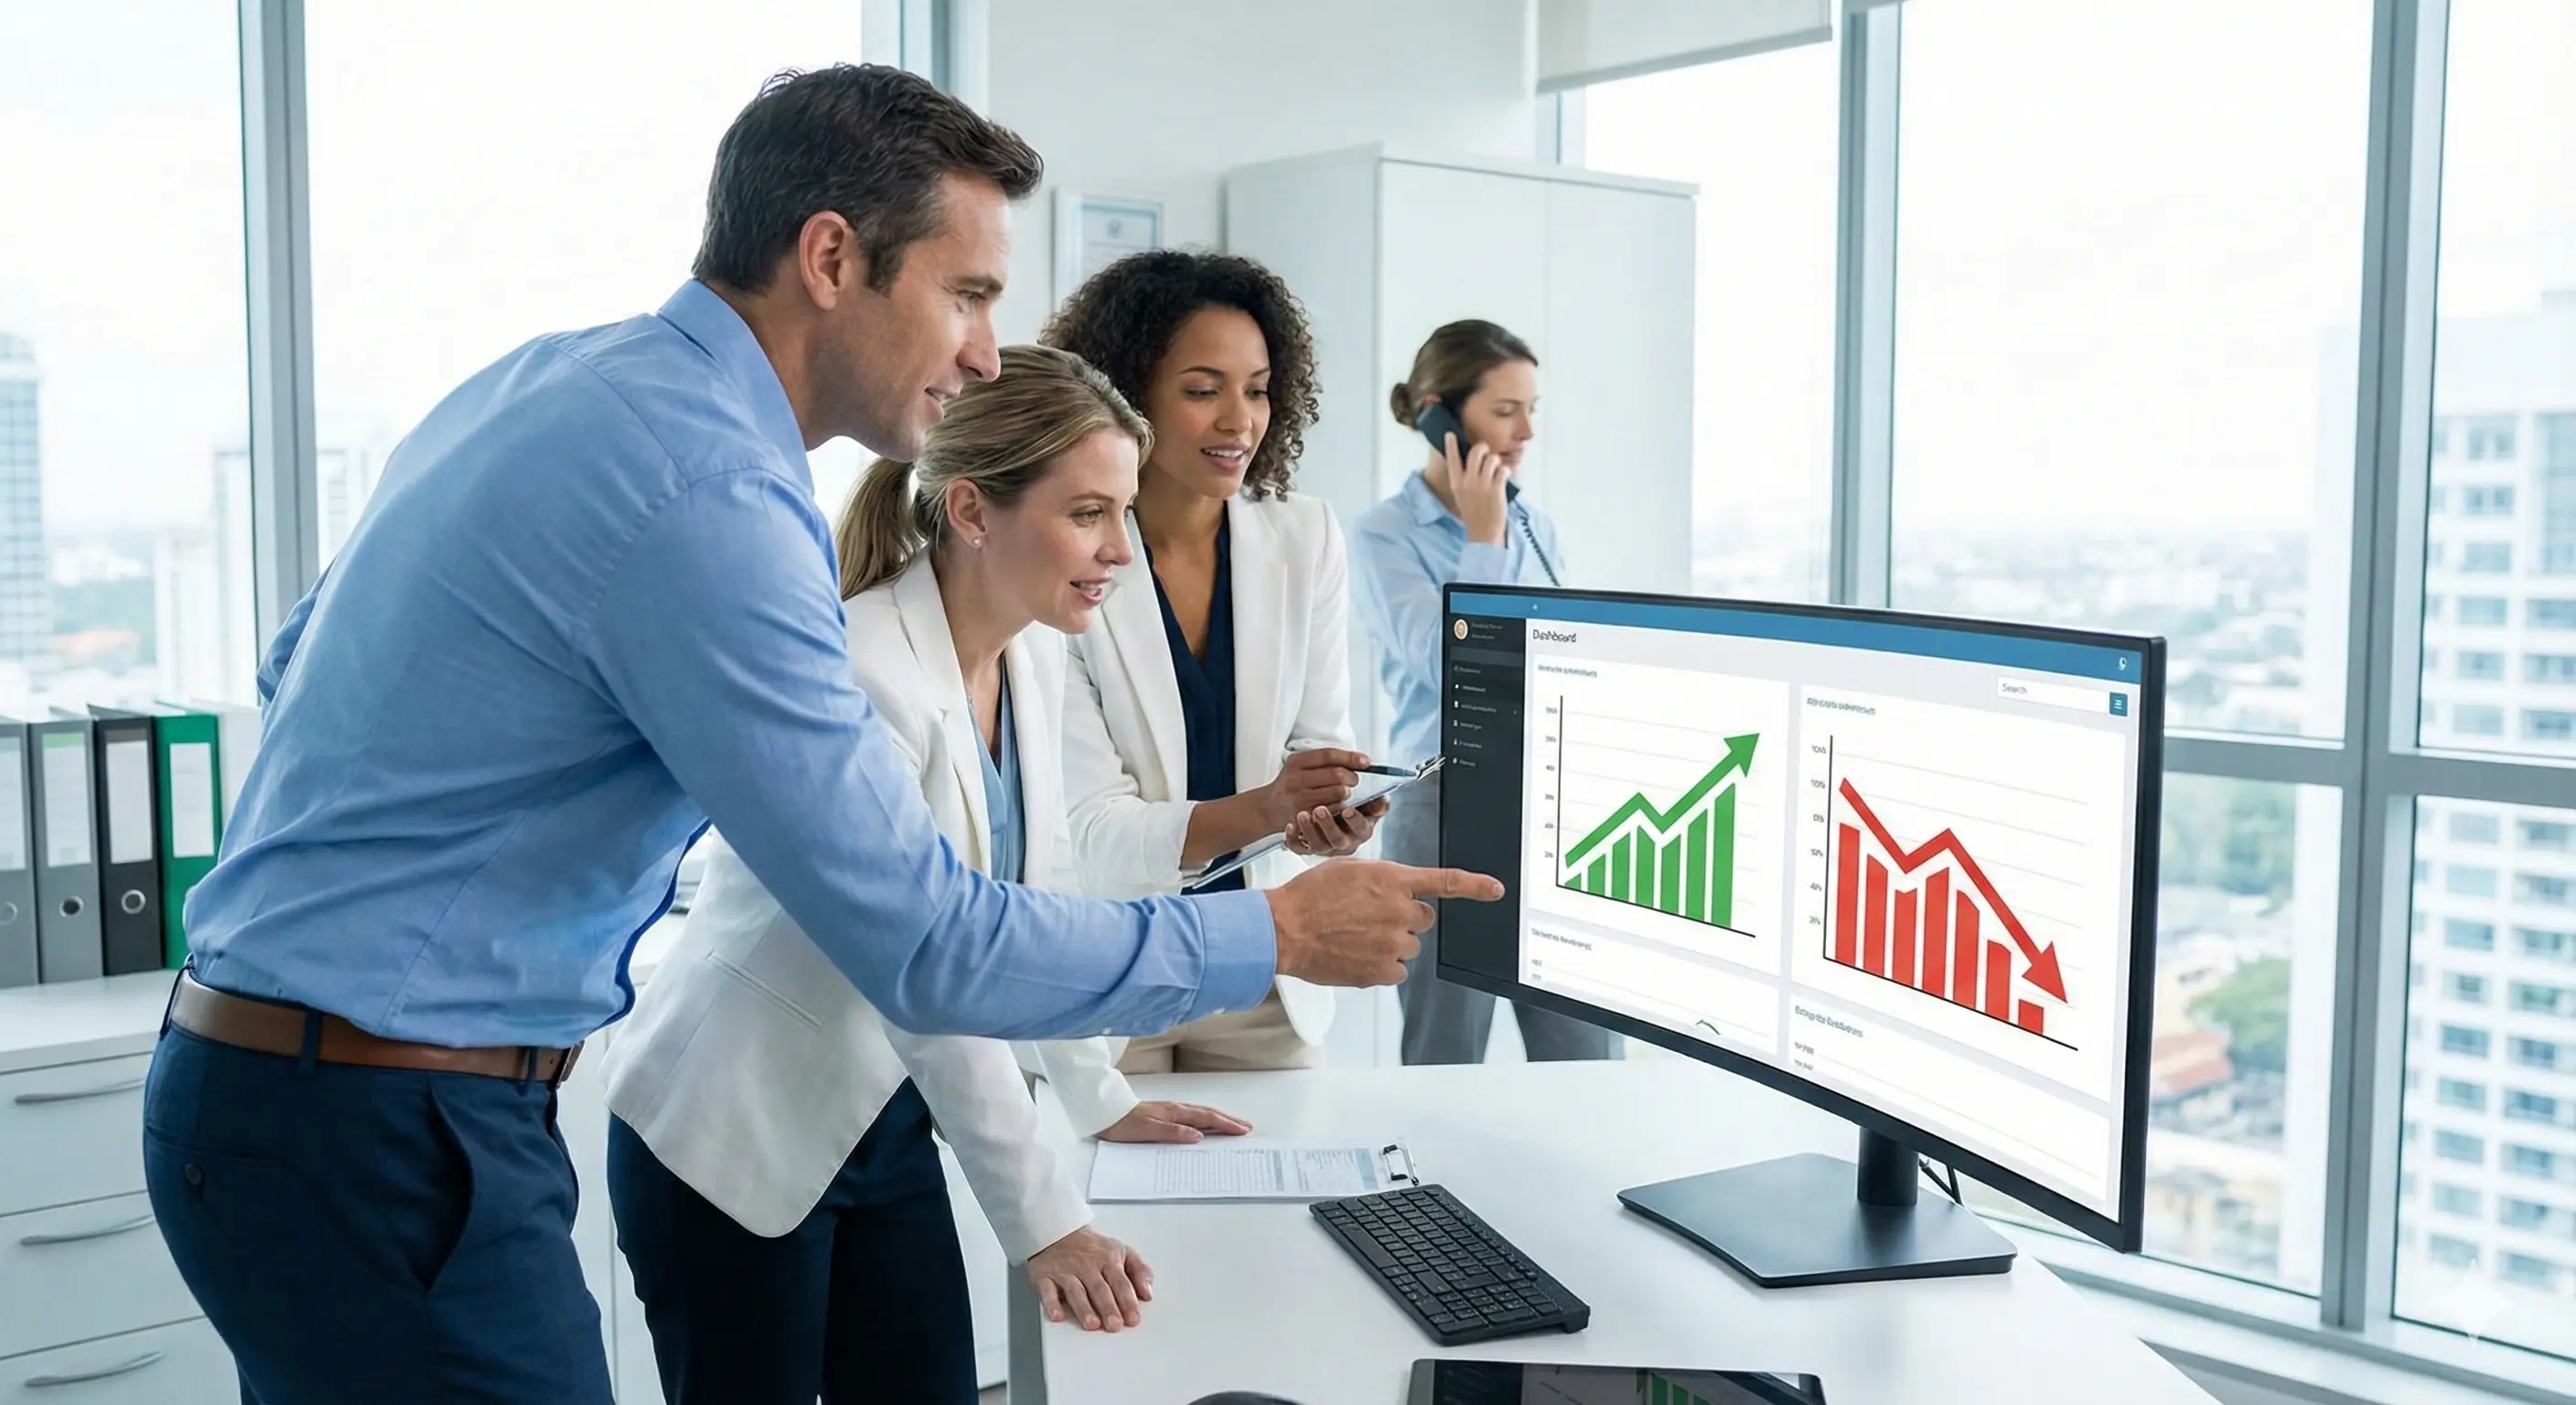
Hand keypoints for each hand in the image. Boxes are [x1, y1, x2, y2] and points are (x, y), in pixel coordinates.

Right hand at [1027, 1227, 1151, 1332]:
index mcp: (1108, 1260)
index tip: (1133, 1318)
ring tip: (1092, 1324)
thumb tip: (1148, 1293)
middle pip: (1099, 1289)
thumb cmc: (1093, 1247)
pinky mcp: (1045, 1277)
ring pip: (1076, 1291)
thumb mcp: (1122, 1251)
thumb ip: (1140, 1271)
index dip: (1127, 1301)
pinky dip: (1051, 1303)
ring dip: (1084, 1308)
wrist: (1060, 1231)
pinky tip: (1058, 1316)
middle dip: (1108, 1308)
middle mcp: (1087, 1266)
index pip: (1120, 1282)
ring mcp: (1065, 1272)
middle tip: (1114, 1325)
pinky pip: (1048, 1291)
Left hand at [1099, 1100, 1253, 1143]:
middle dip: (1228, 1119)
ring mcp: (1171, 1111)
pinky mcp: (1164, 1115)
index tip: (1243, 1130)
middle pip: (1208, 1113)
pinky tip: (1206, 1126)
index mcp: (1175, 1111)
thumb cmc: (1125, 1124)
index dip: (1226, 1124)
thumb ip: (1174, 1133)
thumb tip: (1199, 1136)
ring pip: (1202, 1114)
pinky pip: (1192, 1117)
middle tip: (1246, 1127)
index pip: (1207, 1117)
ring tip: (1233, 1124)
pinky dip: (1206, 1120)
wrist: (1106, 1114)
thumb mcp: (1149, 1130)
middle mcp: (1176, 1109)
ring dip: (1219, 1119)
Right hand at [1256, 748, 1366, 831]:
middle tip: (1354, 780)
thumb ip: (1322, 761)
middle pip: (1337, 774)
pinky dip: (1342, 807)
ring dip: (1347, 793)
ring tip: (1345, 793)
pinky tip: (1339, 806)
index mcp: (1297, 762)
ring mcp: (1300, 799)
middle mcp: (1296, 779)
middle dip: (1352, 777)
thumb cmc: (1290, 784)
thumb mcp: (1299, 766)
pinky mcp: (1304, 816)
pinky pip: (1334, 810)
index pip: (1329, 755)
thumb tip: (1357, 759)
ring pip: (1338, 793)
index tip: (1365, 761)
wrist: (1267, 808)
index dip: (1351, 757)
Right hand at [1265, 859, 1504, 987]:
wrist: (1284, 929)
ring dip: (1390, 943)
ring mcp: (1393, 942)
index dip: (1475, 886)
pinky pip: (1396, 971)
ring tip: (1355, 938)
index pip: (1445, 882)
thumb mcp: (1347, 870)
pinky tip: (1355, 956)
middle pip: (1423, 920)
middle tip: (1370, 920)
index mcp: (1392, 880)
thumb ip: (1381, 880)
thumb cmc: (1309, 897)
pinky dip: (1381, 967)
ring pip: (1408, 947)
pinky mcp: (1383, 970)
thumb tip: (1393, 895)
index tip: (1496, 890)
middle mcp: (1399, 910)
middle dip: (1403, 920)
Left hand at [1283, 797, 1385, 857]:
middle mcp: (1343, 843)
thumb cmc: (1350, 812)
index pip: (1361, 829)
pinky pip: (1299, 848)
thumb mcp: (1365, 808)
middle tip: (1320, 809)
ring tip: (1302, 814)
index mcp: (1360, 832)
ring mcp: (1324, 847)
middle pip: (1337, 840)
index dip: (1355, 821)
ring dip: (1309, 830)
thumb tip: (1383, 801)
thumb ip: (1374, 804)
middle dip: (1328, 825)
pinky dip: (1293, 838)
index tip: (1348, 810)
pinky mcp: (1307, 848)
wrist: (1329, 820)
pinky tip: (1290, 825)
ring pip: (1317, 844)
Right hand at [1441, 432, 1508, 544]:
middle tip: (1486, 453)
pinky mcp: (1497, 488)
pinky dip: (1507, 471)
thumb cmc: (1473, 512)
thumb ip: (1463, 479)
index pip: (1452, 459)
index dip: (1451, 445)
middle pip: (1476, 452)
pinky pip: (1504, 469)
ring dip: (1497, 461)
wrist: (1483, 531)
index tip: (1450, 434)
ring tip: (1497, 470)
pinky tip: (1505, 477)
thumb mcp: (1461, 495)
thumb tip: (1471, 462)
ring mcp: (1483, 484)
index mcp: (1457, 483)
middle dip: (1483, 448)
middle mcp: (1468, 481)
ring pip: (1492, 458)